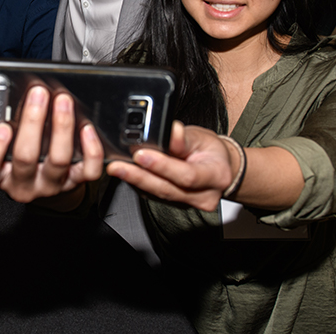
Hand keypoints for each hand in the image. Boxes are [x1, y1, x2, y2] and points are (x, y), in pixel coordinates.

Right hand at [0, 86, 104, 206]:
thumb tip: (0, 93)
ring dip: (62, 126)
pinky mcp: (74, 182)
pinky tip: (86, 129)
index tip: (3, 127)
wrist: (43, 182)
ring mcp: (50, 184)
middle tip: (39, 94)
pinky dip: (91, 149)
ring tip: (62, 101)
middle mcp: (23, 184)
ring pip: (58, 160)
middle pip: (25, 158)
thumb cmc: (17, 158)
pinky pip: (88, 171)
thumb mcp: (0, 145)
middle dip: (33, 121)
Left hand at [107, 122, 235, 211]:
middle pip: (167, 189)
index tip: (141, 154)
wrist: (219, 167)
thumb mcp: (202, 137)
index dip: (162, 166)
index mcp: (216, 176)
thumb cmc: (210, 150)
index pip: (187, 175)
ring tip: (116, 168)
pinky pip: (154, 195)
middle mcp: (204, 196)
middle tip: (117, 165)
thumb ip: (184, 137)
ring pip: (157, 193)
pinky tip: (126, 174)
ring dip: (134, 180)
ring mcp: (189, 204)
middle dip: (139, 176)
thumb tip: (169, 131)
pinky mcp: (175, 204)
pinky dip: (138, 184)